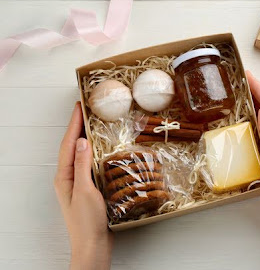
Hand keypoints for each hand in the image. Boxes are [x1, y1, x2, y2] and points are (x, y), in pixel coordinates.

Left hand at [54, 102, 112, 269]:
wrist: (93, 244)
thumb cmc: (87, 221)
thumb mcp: (85, 190)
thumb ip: (82, 165)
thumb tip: (81, 141)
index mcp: (64, 176)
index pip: (68, 144)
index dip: (74, 123)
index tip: (79, 106)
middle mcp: (69, 177)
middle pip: (72, 146)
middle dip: (78, 126)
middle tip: (87, 109)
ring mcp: (79, 183)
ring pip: (81, 154)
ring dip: (86, 137)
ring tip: (94, 123)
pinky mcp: (89, 188)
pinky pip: (90, 163)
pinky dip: (95, 151)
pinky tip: (103, 149)